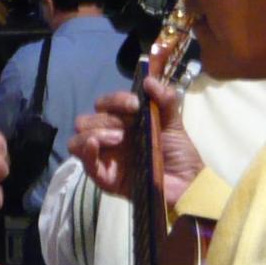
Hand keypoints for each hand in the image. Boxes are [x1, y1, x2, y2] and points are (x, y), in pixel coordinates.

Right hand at [68, 74, 201, 207]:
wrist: (188, 183)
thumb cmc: (179, 153)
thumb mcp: (174, 123)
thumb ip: (164, 99)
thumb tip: (148, 80)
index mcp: (122, 122)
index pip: (104, 104)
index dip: (114, 101)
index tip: (134, 105)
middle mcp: (109, 137)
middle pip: (86, 121)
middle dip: (105, 120)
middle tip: (125, 129)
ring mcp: (105, 158)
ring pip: (77, 140)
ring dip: (94, 134)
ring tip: (117, 139)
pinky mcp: (105, 178)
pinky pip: (86, 164)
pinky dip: (86, 151)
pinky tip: (95, 145)